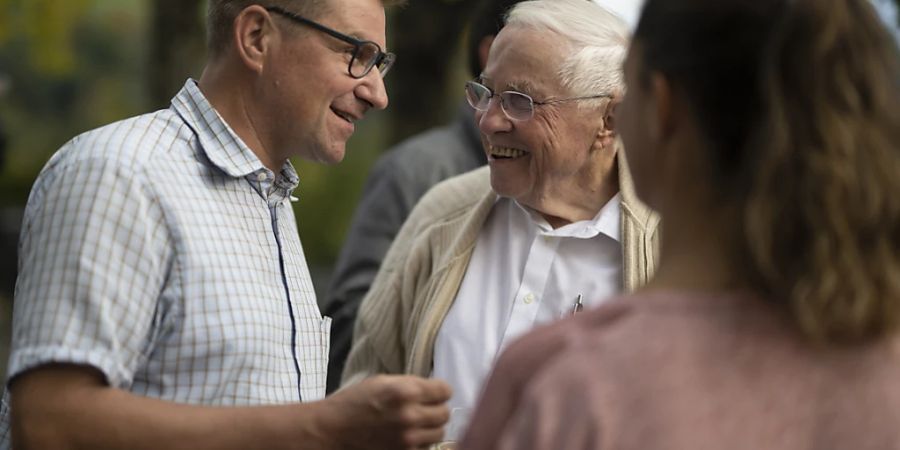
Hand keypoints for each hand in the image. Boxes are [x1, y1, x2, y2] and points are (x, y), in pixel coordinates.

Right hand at [318, 375, 450, 448]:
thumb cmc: (354, 402)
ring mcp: (408, 439)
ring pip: (439, 433)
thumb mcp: (382, 381)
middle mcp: (410, 416)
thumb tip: (434, 389)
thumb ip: (410, 384)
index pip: (445, 391)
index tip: (434, 392)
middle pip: (445, 413)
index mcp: (405, 391)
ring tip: (416, 423)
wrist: (332, 430)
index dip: (439, 390)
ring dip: (430, 427)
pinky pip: (425, 447)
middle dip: (436, 409)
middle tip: (424, 408)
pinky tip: (406, 435)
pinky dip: (420, 442)